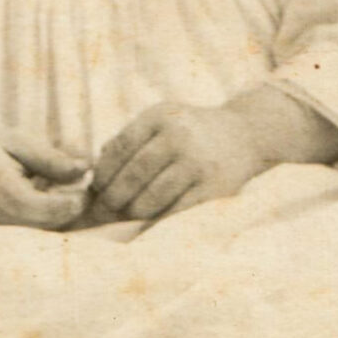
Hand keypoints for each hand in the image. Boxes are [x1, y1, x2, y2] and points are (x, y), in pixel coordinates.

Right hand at [0, 127, 90, 229]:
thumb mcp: (18, 141)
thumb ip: (51, 158)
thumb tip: (86, 168)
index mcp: (0, 189)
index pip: (45, 209)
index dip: (72, 201)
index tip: (85, 187)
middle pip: (45, 225)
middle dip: (68, 210)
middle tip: (80, 191)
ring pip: (38, 234)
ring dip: (57, 218)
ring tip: (63, 195)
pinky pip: (27, 235)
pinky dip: (43, 222)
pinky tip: (46, 203)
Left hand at [87, 103, 266, 225]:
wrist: (245, 135)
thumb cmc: (191, 131)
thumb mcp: (161, 120)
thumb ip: (127, 140)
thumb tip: (92, 173)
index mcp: (161, 116)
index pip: (119, 148)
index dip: (102, 173)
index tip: (97, 188)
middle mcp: (179, 137)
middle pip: (131, 177)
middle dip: (112, 198)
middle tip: (106, 210)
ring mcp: (198, 163)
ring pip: (149, 200)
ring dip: (133, 212)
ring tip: (129, 214)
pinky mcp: (213, 189)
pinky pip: (174, 213)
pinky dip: (157, 221)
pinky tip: (151, 220)